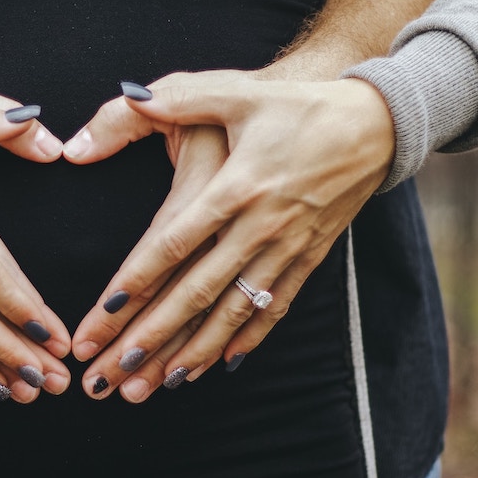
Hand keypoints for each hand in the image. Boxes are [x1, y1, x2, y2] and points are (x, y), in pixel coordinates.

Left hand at [64, 70, 394, 399]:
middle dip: (148, 338)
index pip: (172, 246)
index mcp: (236, 186)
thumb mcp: (232, 90)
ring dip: (191, 353)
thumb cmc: (295, 103)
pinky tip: (220, 365)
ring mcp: (287, 247)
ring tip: (152, 386)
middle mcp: (260, 225)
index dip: (133, 284)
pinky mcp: (309, 257)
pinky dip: (245, 339)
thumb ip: (169, 101)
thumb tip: (116, 109)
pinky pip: (273, 308)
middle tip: (109, 376)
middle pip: (194, 292)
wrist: (377, 122)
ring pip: (231, 311)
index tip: (100, 318)